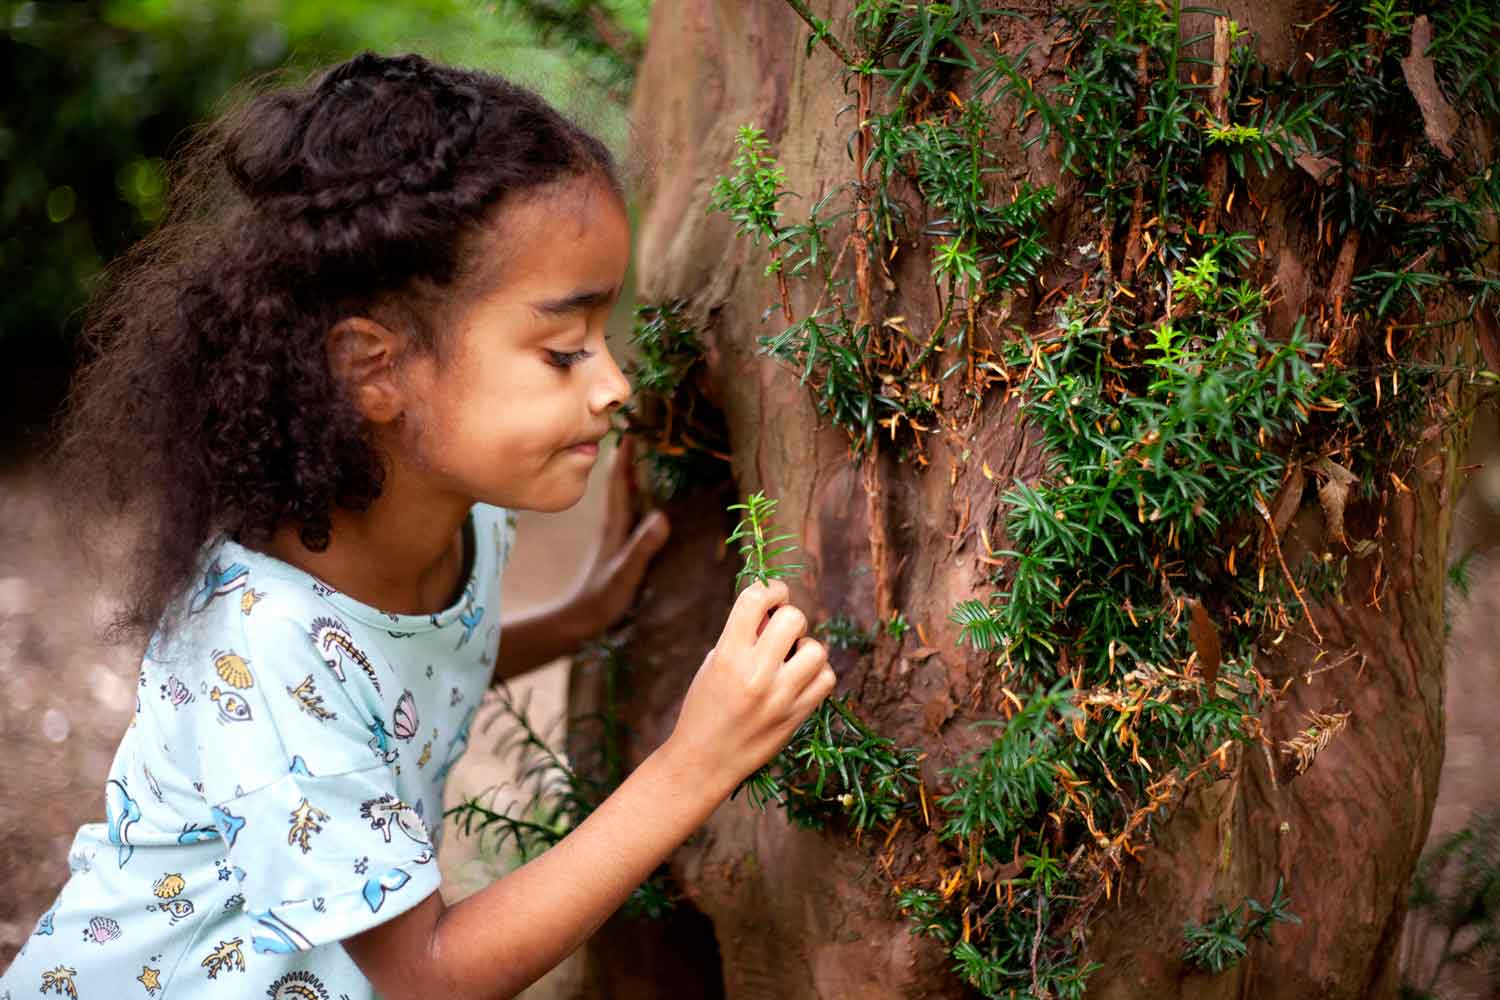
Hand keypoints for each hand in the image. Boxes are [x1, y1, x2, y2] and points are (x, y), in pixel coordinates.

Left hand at [572, 435, 669, 635]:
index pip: (618, 481)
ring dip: (633, 470)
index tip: (634, 427)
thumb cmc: (602, 598)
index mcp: (614, 523)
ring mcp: (614, 531)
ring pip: (623, 491)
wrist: (579, 619)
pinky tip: (648, 492)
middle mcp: (613, 521)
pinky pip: (629, 507)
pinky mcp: (618, 542)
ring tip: (648, 450)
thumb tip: (662, 516)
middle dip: (630, 453)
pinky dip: (636, 492)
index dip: (626, 455)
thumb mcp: (626, 573)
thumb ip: (641, 547)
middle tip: (645, 427)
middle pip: (620, 479)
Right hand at [665, 580, 835, 795]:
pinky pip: (826, 678)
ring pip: (816, 649)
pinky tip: (800, 679)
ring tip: (790, 659)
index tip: (773, 594)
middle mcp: (755, 673)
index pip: (755, 599)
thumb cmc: (705, 707)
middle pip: (793, 618)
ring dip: (805, 648)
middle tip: (780, 630)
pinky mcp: (797, 716)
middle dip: (788, 617)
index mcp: (727, 655)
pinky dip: (817, 673)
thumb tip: (776, 608)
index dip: (769, 589)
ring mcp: (780, 697)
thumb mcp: (713, 664)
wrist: (704, 761)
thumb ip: (743, 636)